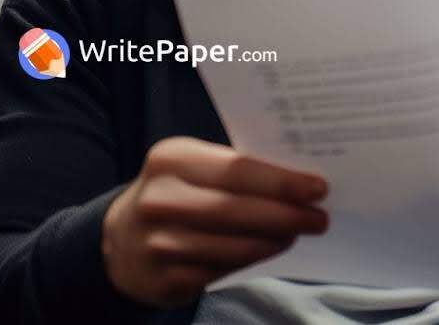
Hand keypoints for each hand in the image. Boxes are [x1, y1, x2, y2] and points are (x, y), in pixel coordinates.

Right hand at [102, 137, 328, 306]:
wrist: (120, 239)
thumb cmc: (175, 194)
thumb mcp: (193, 167)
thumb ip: (235, 169)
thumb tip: (297, 181)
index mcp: (171, 159)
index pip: (237, 169)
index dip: (281, 182)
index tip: (318, 188)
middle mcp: (159, 199)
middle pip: (236, 210)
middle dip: (285, 215)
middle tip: (318, 218)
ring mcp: (157, 242)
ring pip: (232, 245)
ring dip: (273, 240)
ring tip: (297, 232)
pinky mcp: (163, 278)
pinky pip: (220, 271)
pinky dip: (252, 259)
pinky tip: (269, 249)